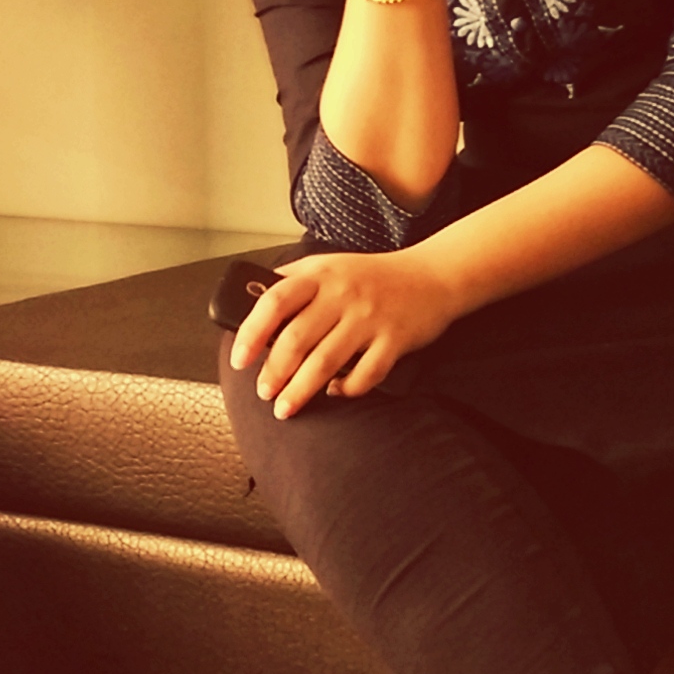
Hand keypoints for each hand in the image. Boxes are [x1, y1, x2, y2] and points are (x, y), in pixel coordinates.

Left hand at [228, 248, 465, 418]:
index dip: (251, 332)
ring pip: (325, 362)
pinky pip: (366, 374)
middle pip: (296, 339)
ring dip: (300, 391)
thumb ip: (294, 280)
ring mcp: (370, 319)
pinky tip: (334, 392)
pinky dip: (347, 389)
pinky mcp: (394, 341)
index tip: (239, 359)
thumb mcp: (331, 265)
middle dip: (274, 373)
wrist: (434, 275)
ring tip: (284, 408)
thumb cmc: (375, 276)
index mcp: (321, 275)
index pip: (274, 301)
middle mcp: (343, 295)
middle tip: (264, 393)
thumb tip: (251, 299)